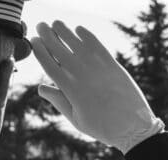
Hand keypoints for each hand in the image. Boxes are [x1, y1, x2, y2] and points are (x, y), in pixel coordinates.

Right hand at [32, 22, 163, 151]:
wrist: (134, 127)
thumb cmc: (104, 128)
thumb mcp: (77, 120)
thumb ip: (59, 101)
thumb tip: (40, 88)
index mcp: (67, 88)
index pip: (46, 61)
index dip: (38, 48)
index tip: (34, 41)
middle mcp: (79, 73)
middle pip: (56, 46)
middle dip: (46, 33)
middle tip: (42, 27)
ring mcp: (95, 66)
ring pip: (73, 39)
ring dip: (62, 29)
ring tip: (57, 25)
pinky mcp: (110, 62)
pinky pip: (94, 42)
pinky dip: (84, 33)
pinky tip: (78, 30)